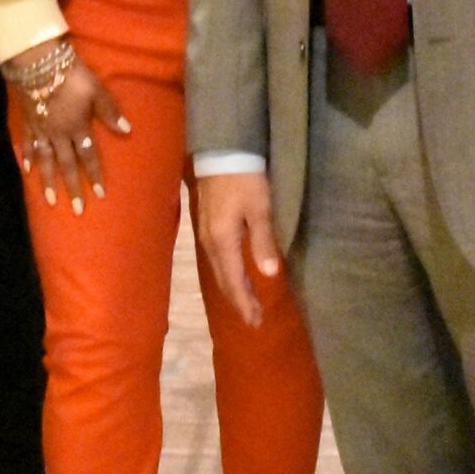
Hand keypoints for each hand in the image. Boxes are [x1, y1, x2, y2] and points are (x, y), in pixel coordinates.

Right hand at [7, 43, 130, 215]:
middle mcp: (59, 135)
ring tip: (51, 201)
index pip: (89, 156)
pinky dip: (27, 157)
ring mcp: (41, 131)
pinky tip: (26, 170)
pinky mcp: (28, 123)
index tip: (100, 194)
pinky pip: (27, 144)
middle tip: (77, 210)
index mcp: (78, 128)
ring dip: (49, 182)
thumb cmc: (72, 76)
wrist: (40, 64)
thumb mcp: (96, 91)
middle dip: (73, 188)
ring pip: (45, 161)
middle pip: (67, 165)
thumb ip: (110, 112)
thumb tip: (128, 131)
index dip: (95, 175)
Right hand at [196, 171, 282, 326]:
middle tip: (253, 319)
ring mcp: (206, 233)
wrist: (222, 152)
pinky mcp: (207, 224)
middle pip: (224, 279)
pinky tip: (235, 272)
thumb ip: (262, 241)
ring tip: (245, 301)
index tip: (256, 322)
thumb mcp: (259, 208)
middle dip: (238, 300)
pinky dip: (227, 272)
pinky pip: (217, 258)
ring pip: (219, 270)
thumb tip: (268, 274)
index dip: (245, 303)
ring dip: (232, 288)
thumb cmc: (244, 179)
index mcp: (223, 241)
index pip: (234, 281)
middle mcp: (210, 242)